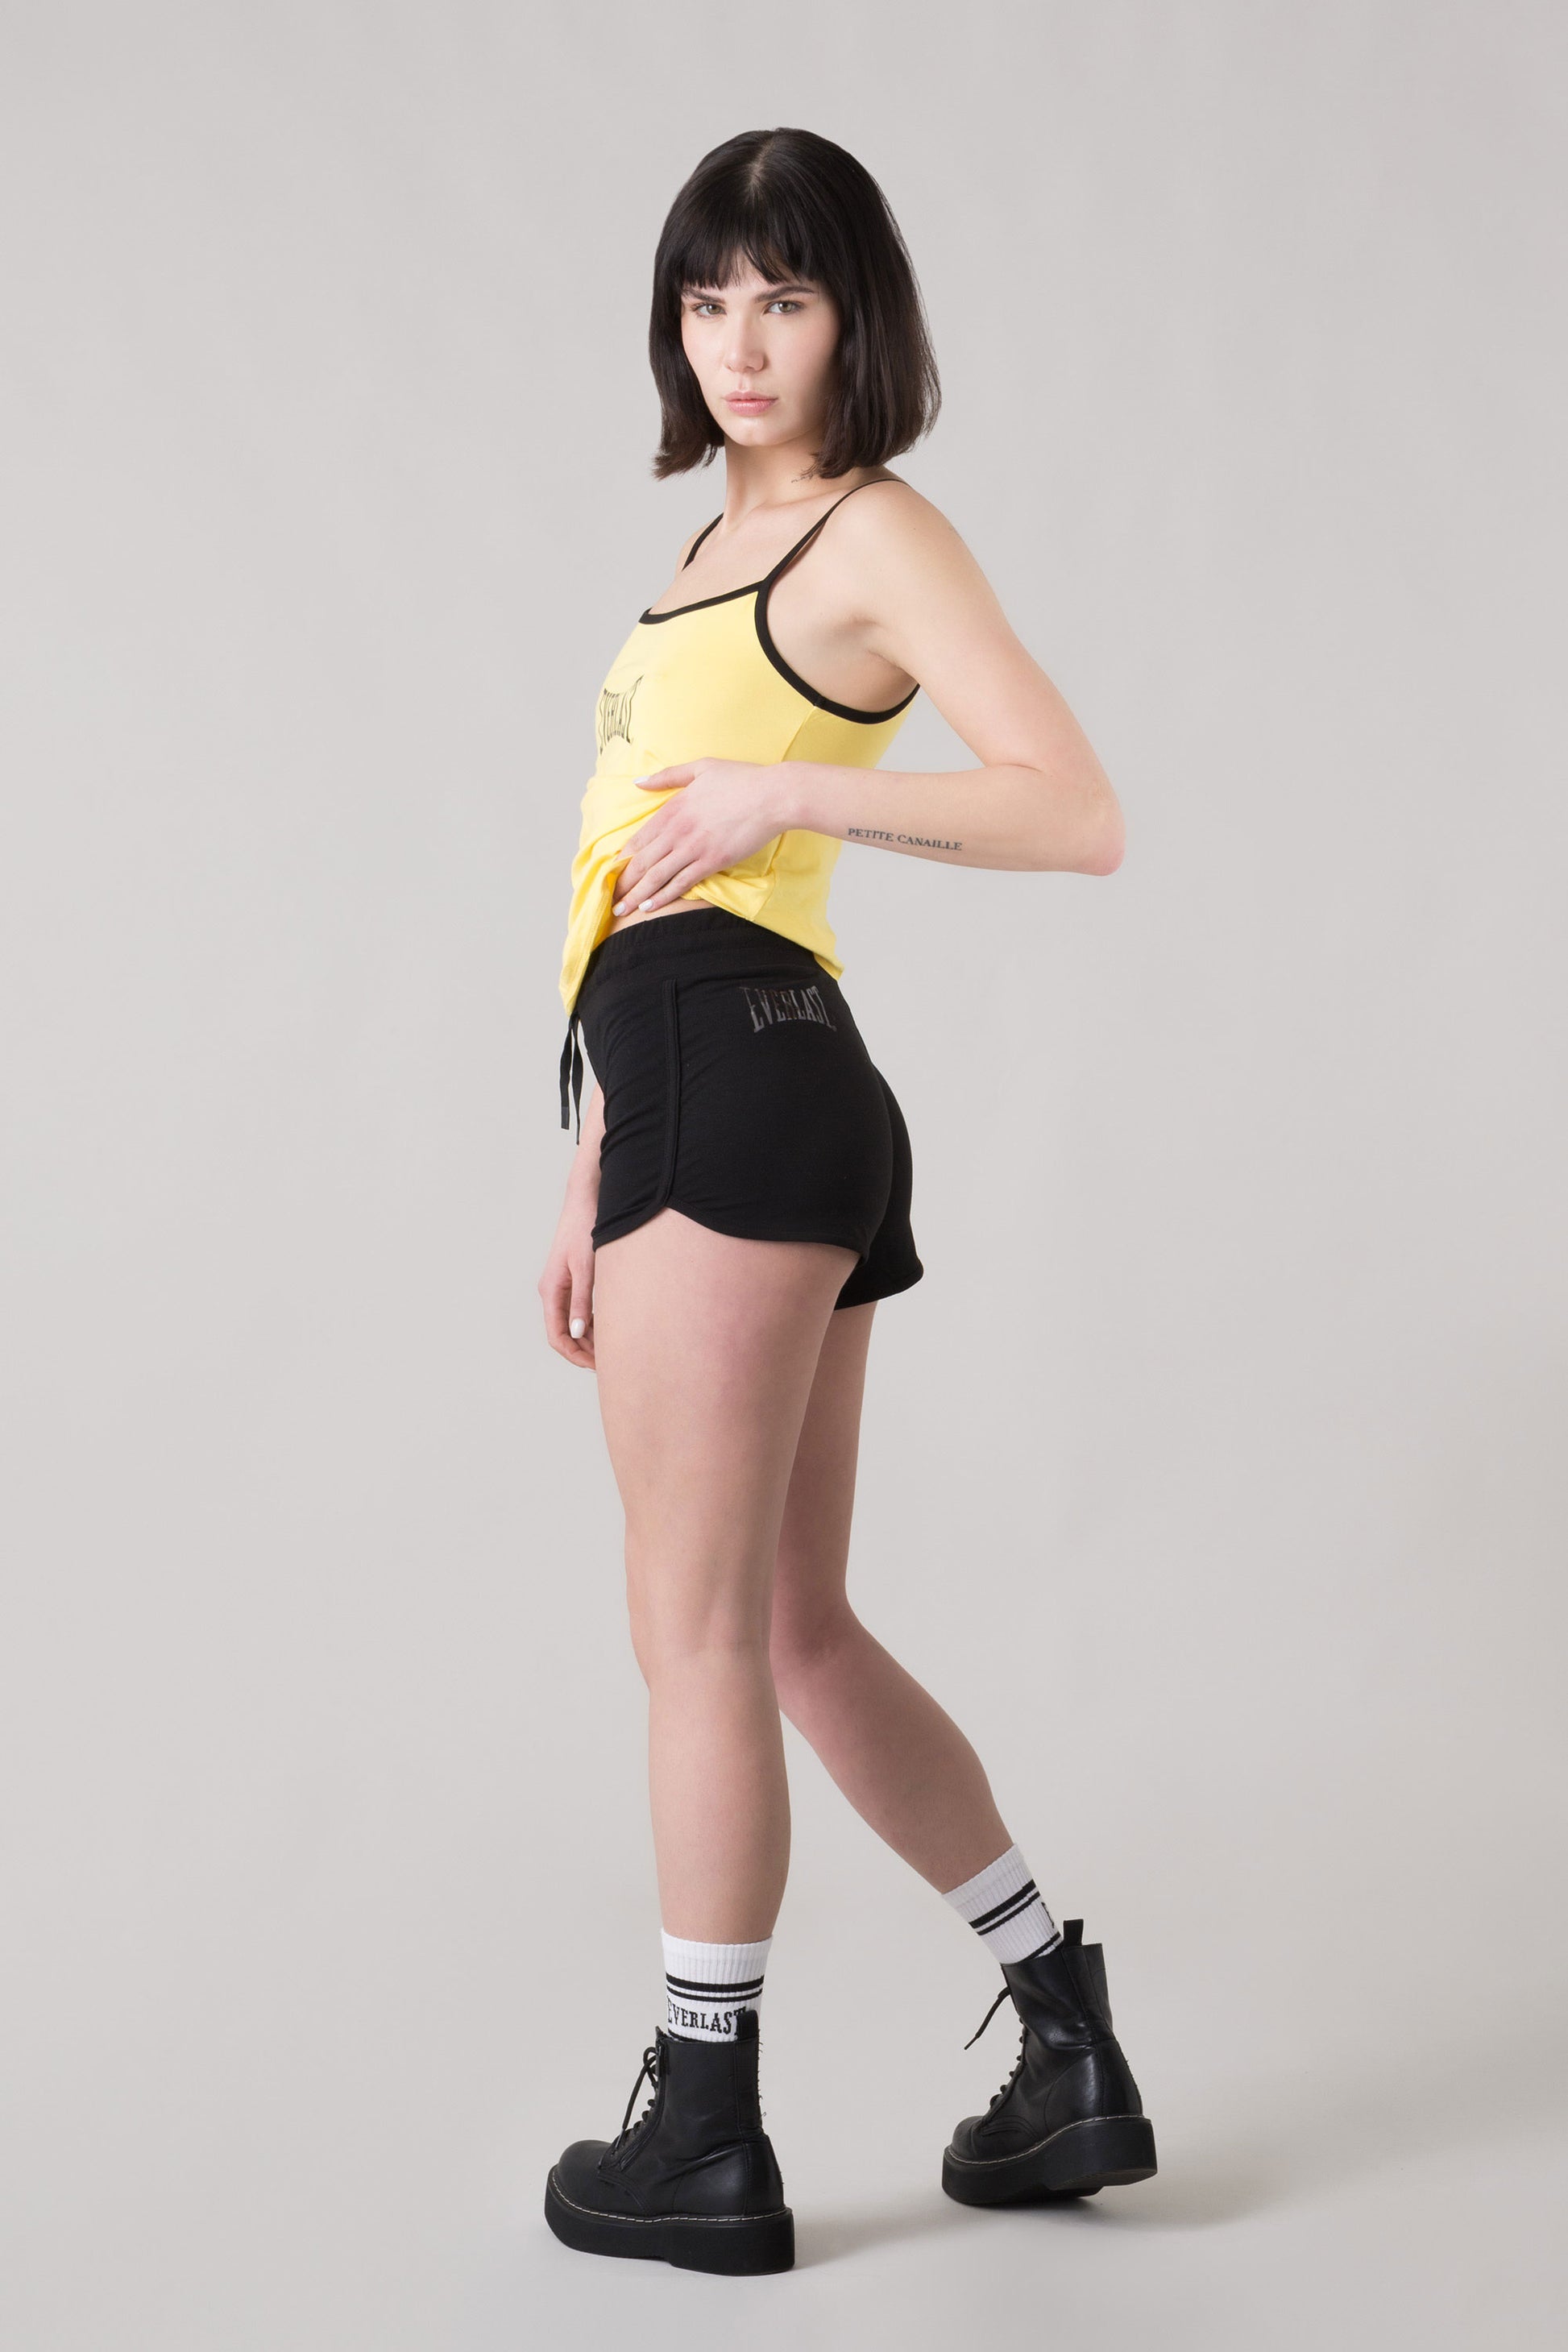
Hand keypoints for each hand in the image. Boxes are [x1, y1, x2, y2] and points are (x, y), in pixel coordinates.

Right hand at [538, 1180, 597, 1368]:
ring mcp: (562, 1287)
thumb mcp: (586, 1267)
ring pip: (572, 1324)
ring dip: (589, 1339)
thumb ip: (581, 1300)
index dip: (574, 1355)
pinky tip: (610, 1328)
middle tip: (610, 1363)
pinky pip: (578, 1310)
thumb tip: (577, 1333)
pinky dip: (592, 1323)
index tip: (597, 1365)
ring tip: (613, 1349)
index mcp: (551, 1290)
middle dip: (583, 1351)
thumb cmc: (585, 1228)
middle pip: (564, 1334)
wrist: (587, 1200)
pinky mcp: (573, 1280)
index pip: (557, 1336)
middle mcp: (553, 1291)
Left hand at [611, 759, 791, 913]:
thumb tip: (638, 782)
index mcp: (673, 807)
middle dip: (624, 882)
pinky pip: (681, 882)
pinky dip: (663, 896)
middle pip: (643, 861)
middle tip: (612, 899)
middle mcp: (678, 829)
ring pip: (657, 875)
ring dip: (638, 894)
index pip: (640, 837)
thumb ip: (667, 776)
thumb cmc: (741, 779)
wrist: (773, 795)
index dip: (624, 857)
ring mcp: (694, 847)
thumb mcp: (700, 767)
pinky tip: (650, 907)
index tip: (613, 871)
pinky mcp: (712, 861)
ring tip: (623, 909)